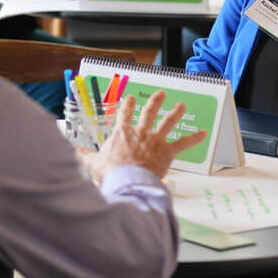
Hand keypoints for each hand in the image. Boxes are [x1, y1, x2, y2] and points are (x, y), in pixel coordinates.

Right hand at [80, 92, 206, 181]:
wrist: (128, 183)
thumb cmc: (112, 174)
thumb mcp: (93, 164)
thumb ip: (84, 157)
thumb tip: (73, 153)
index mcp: (122, 133)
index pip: (125, 114)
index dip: (128, 105)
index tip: (131, 99)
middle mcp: (140, 133)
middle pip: (149, 112)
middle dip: (156, 101)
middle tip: (162, 94)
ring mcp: (155, 141)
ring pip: (168, 122)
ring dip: (175, 112)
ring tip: (181, 105)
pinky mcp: (167, 152)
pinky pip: (184, 143)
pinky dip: (194, 138)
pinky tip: (204, 133)